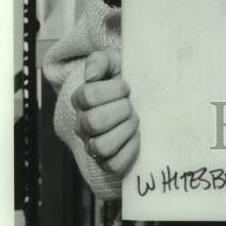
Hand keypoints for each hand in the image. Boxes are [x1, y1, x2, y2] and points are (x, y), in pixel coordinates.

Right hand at [71, 49, 139, 177]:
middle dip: (120, 110)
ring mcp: (93, 145)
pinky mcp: (108, 163)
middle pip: (93, 122)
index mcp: (82, 99)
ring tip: (135, 120)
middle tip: (131, 105)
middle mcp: (83, 124)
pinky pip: (114, 165)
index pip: (88, 95)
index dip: (113, 90)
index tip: (127, 86)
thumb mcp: (115, 62)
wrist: (144, 99)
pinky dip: (130, 150)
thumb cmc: (127, 80)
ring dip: (125, 131)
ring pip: (102, 146)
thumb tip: (91, 75)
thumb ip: (100, 61)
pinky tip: (137, 136)